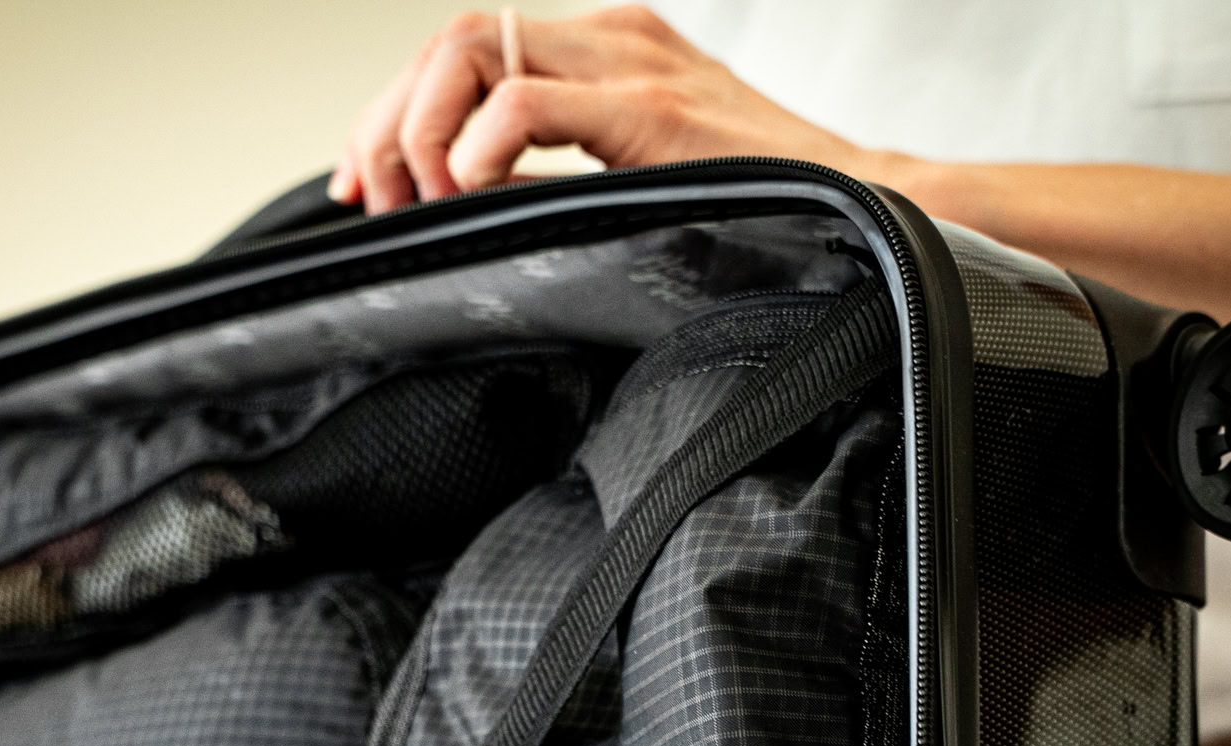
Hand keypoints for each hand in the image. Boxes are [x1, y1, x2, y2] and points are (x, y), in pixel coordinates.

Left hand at [329, 6, 885, 213]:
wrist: (865, 213)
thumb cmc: (762, 213)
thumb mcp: (644, 180)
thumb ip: (569, 176)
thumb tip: (477, 220)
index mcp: (605, 52)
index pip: (464, 49)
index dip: (396, 112)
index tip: (365, 186)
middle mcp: (610, 39)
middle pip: (449, 40)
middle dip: (387, 122)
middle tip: (371, 199)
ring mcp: (629, 64)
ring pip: (470, 52)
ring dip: (420, 132)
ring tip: (419, 204)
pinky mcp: (648, 109)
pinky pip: (523, 103)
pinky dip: (475, 148)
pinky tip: (472, 197)